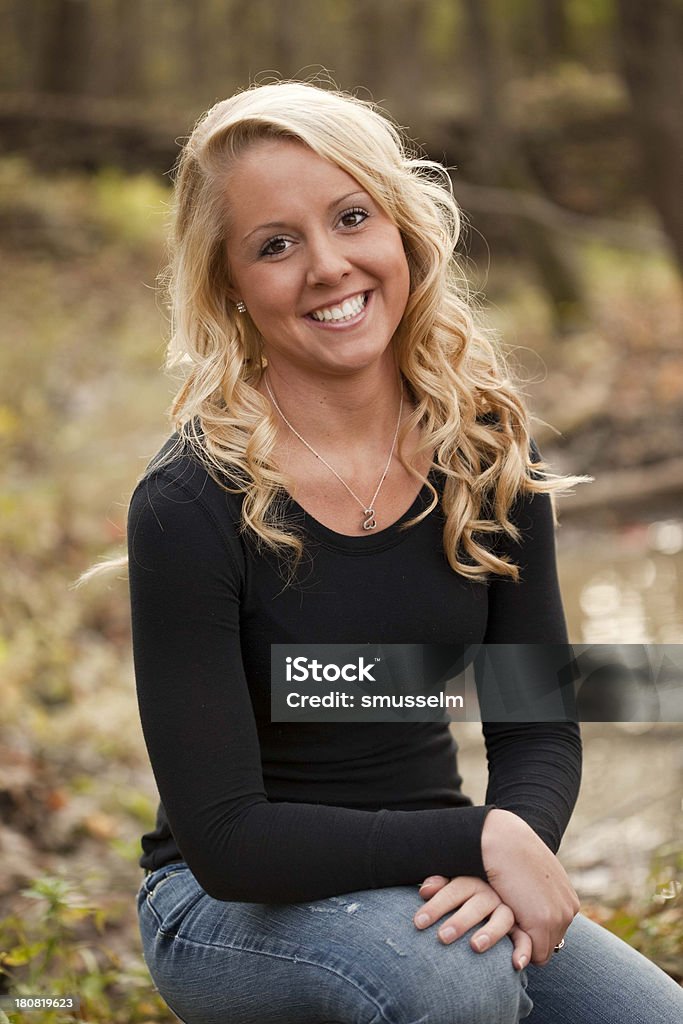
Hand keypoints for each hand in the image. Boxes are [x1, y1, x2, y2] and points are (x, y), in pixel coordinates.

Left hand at [413, 875, 531, 969]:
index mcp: (471, 882)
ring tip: (475, 947)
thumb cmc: (465, 892)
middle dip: (459, 920)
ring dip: (490, 932)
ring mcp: (507, 909)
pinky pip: (525, 937)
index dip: (436, 905)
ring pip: (502, 918)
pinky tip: (516, 965)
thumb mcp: (453, 885)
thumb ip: (439, 885)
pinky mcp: (521, 927)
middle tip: (442, 937)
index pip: (453, 890)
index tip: (419, 922)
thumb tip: (424, 890)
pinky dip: (523, 950)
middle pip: (476, 904)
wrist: (501, 888)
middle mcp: (491, 894)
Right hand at [481, 808, 579, 964]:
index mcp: (569, 900)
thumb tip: (531, 904)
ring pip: (540, 952)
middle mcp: (569, 910)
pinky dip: (517, 947)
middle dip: (529, 938)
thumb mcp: (534, 876)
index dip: (532, 930)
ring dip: (523, 943)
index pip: (554, 934)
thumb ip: (540, 894)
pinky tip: (505, 924)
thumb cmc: (512, 855)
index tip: (516, 916)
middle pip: (549, 945)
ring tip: (507, 920)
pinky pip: (532, 955)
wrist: (505, 840)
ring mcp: (558, 917)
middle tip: (510, 918)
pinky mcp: (542, 923)